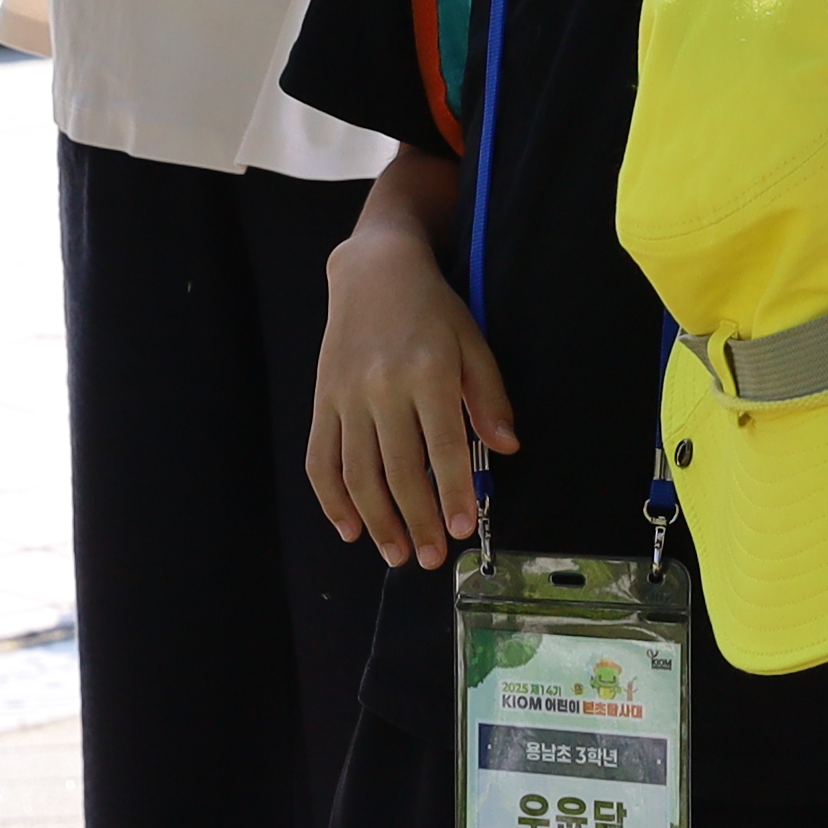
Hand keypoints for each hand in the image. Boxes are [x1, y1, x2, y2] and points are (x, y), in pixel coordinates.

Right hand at [305, 214, 516, 567]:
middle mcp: (383, 387)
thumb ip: (489, 397)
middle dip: (417, 521)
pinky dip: (331, 499)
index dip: (452, 493)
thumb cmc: (431, 308)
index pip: (443, 447)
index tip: (461, 529)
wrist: (373, 270)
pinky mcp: (322, 400)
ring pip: (357, 473)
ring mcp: (346, 395)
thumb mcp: (473, 342)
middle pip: (399, 470)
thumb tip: (506, 448)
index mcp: (428, 372)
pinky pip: (320, 458)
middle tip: (430, 557)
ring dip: (377, 521)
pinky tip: (349, 527)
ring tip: (396, 553)